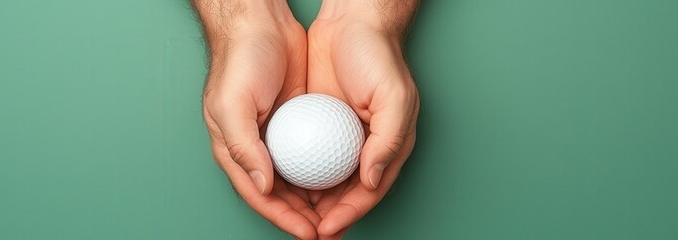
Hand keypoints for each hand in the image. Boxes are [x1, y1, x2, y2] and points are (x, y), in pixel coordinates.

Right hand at [194, 1, 318, 237]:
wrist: (261, 22)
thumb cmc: (239, 62)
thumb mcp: (232, 106)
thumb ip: (244, 149)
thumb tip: (264, 187)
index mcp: (236, 150)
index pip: (262, 196)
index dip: (285, 218)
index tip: (310, 233)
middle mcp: (257, 148)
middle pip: (282, 195)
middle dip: (303, 217)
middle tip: (330, 232)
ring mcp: (279, 134)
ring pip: (299, 178)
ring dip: (316, 199)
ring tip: (339, 215)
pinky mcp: (298, 119)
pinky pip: (313, 152)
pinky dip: (325, 169)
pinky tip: (343, 179)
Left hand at [306, 0, 419, 237]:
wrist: (350, 21)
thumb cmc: (378, 57)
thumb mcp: (394, 98)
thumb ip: (387, 142)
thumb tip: (370, 181)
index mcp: (388, 146)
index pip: (367, 192)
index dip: (347, 214)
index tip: (325, 229)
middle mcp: (365, 146)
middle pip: (346, 193)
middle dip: (328, 217)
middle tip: (306, 233)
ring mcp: (340, 135)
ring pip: (325, 179)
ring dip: (312, 202)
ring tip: (293, 219)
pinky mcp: (319, 122)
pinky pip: (308, 154)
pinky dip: (299, 173)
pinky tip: (283, 185)